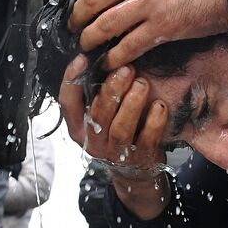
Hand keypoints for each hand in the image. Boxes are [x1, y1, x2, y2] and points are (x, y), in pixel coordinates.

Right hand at [57, 55, 171, 220]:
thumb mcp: (100, 115)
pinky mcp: (140, 159)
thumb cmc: (116, 132)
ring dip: (132, 104)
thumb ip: (96, 92)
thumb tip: (102, 56)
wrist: (135, 171)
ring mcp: (116, 153)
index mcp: (79, 127)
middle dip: (112, 88)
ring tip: (143, 84)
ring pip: (121, 128)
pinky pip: (146, 139)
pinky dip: (154, 122)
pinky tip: (160, 105)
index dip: (72, 80)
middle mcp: (94, 141)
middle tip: (126, 68)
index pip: (67, 103)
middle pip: (98, 113)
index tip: (83, 58)